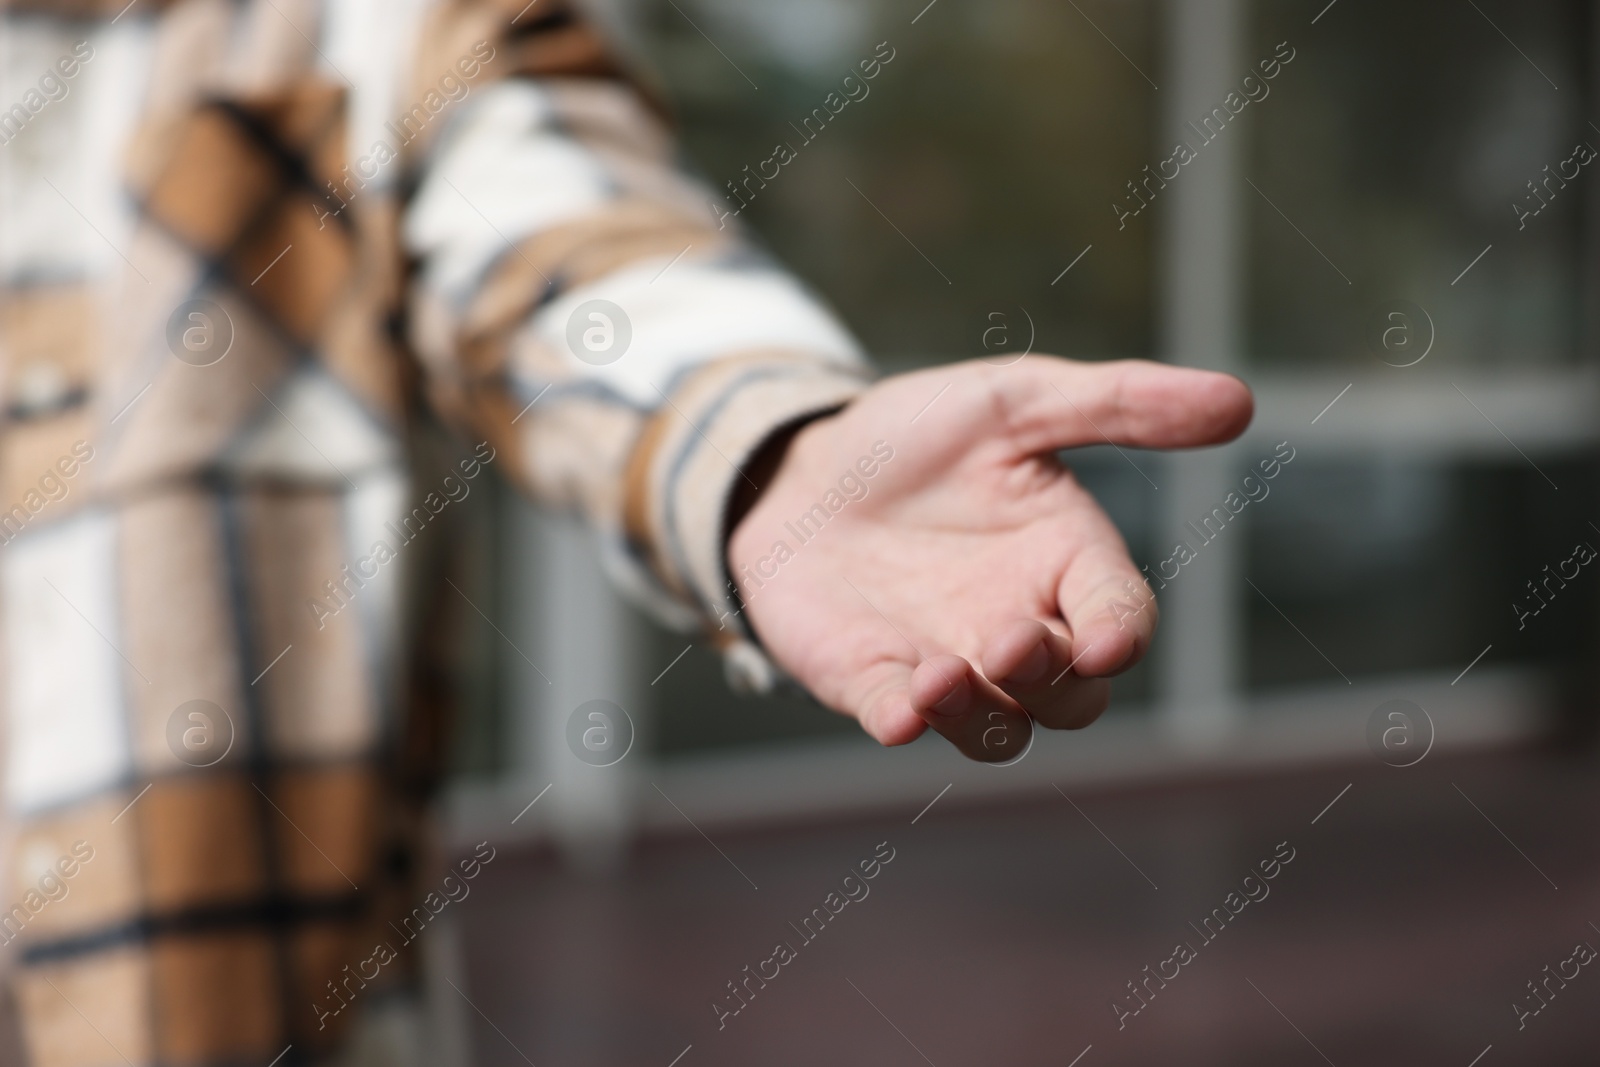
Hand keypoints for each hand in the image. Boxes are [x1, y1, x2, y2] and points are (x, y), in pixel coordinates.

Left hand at [726, 356, 1252, 761]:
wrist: (802, 466)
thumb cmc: (920, 437)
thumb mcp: (1013, 402)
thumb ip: (1116, 403)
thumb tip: (1238, 398)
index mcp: (1066, 562)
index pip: (1119, 614)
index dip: (1121, 633)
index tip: (1107, 641)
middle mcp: (1019, 626)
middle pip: (1070, 697)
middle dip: (1051, 683)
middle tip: (1014, 644)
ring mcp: (948, 663)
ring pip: (996, 729)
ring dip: (980, 717)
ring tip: (943, 677)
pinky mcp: (873, 681)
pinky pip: (899, 720)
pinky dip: (904, 724)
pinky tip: (899, 713)